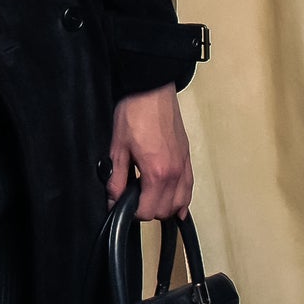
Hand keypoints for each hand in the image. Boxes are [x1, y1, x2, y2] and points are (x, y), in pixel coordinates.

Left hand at [107, 82, 191, 219]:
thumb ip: (116, 179)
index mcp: (157, 172)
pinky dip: (183, 199)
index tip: (124, 205)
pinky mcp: (187, 158)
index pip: (148, 211)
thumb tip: (114, 199)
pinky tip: (176, 204)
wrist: (151, 91)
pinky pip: (190, 188)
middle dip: (148, 211)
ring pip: (180, 203)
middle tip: (134, 201)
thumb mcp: (118, 149)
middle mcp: (175, 173)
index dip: (132, 212)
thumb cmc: (136, 113)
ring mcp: (184, 166)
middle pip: (165, 211)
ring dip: (165, 207)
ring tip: (150, 201)